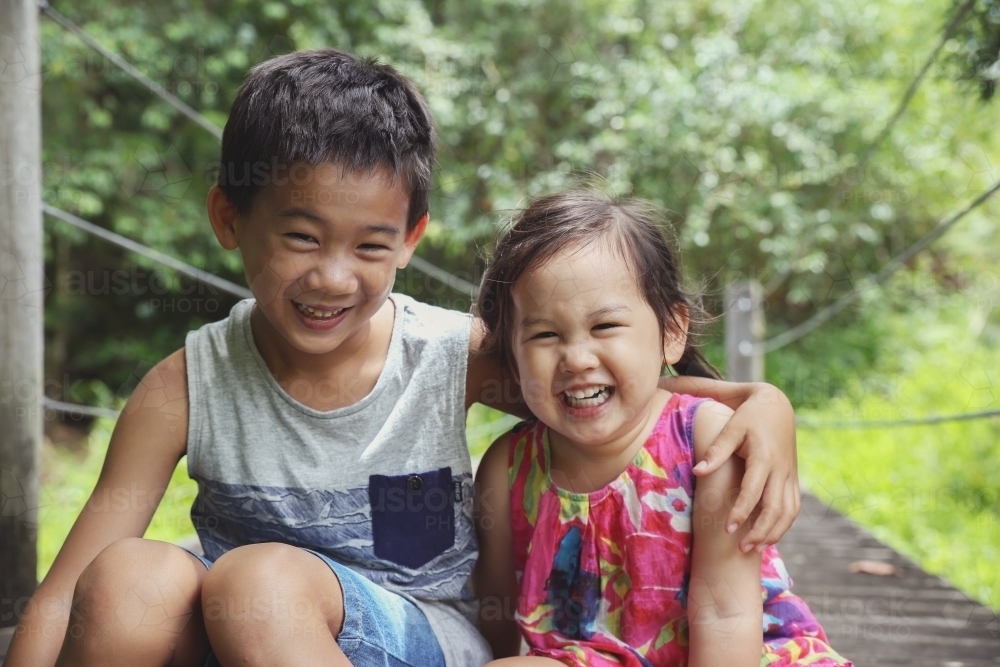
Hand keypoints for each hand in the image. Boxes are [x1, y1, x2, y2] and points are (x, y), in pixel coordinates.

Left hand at [691, 383, 799, 552]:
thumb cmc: (748, 415)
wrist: (777, 405)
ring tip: (756, 549)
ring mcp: (790, 474)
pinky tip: (770, 535)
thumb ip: (716, 450)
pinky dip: (784, 524)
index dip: (741, 512)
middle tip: (742, 549)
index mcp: (764, 457)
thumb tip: (698, 471)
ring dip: (775, 532)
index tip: (727, 529)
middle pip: (775, 509)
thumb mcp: (732, 427)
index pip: (753, 492)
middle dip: (760, 532)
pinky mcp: (794, 477)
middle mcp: (781, 469)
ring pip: (789, 512)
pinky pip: (794, 506)